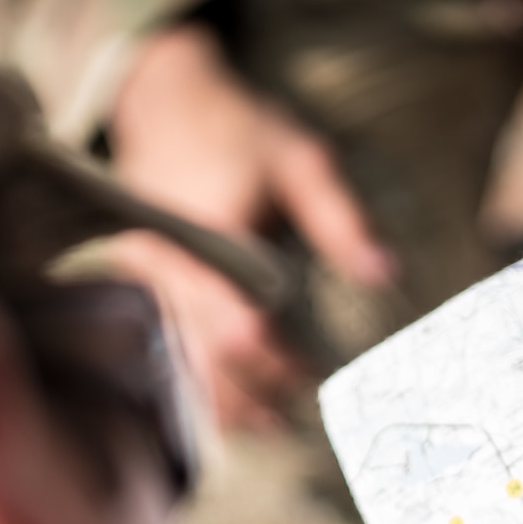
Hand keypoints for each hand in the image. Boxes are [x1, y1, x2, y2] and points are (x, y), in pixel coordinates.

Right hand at [108, 23, 393, 430]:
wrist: (162, 99)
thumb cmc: (239, 128)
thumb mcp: (303, 159)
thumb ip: (343, 219)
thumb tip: (385, 273)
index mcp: (212, 237)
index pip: (241, 329)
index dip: (278, 365)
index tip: (314, 377)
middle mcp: (170, 266)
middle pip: (205, 359)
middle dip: (250, 396)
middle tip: (293, 421)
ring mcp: (146, 277)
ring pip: (179, 361)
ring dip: (222, 399)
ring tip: (267, 425)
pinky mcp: (137, 282)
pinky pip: (164, 345)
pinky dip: (197, 376)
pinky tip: (230, 400)